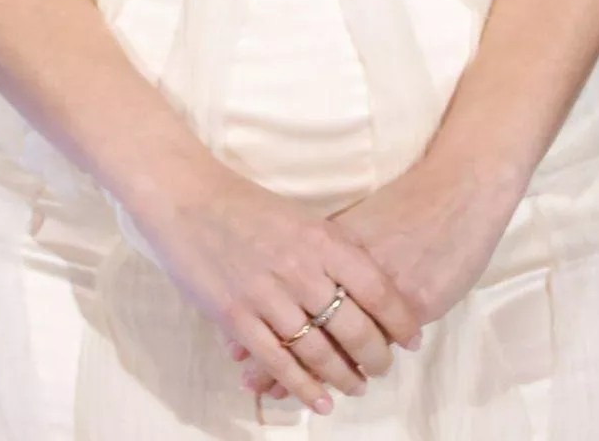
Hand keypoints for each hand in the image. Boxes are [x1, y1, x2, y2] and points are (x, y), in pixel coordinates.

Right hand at [131, 158, 425, 417]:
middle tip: (382, 368)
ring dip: (343, 377)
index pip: (377, 288)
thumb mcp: (300, 218)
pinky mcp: (236, 316)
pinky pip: (279, 363)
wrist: (186, 198)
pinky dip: (303, 388)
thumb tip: (370, 289)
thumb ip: (333, 251)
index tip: (412, 339)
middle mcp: (299, 268)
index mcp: (320, 237)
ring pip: (320, 352)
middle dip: (376, 357)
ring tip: (355, 387)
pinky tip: (320, 400)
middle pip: (354, 328)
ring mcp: (266, 294)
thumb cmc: (245, 206)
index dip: (400, 320)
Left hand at [230, 150, 525, 403]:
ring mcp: (380, 286)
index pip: (283, 291)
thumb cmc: (406, 205)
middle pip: (302, 319)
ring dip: (312, 373)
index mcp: (328, 244)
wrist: (456, 190)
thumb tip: (288, 276)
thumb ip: (324, 252)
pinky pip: (378, 340)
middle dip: (274, 357)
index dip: (258, 321)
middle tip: (253, 381)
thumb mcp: (356, 223)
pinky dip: (358, 362)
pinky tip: (341, 382)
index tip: (235, 350)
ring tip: (290, 393)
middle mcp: (348, 267)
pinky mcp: (414, 301)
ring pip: (336, 341)